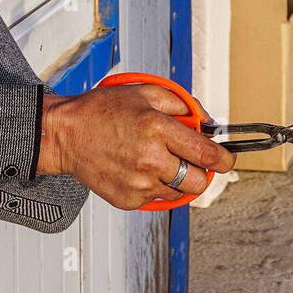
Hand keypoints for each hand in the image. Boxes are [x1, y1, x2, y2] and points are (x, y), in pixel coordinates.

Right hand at [37, 84, 235, 209]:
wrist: (66, 134)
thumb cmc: (102, 110)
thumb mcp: (145, 92)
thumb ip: (182, 104)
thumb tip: (207, 121)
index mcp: (157, 130)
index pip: (207, 154)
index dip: (224, 159)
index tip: (227, 158)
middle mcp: (150, 160)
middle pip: (199, 182)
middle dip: (203, 172)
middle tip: (193, 160)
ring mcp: (139, 184)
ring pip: (179, 193)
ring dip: (178, 179)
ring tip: (161, 161)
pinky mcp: (128, 200)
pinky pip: (157, 199)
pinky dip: (156, 186)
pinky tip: (140, 169)